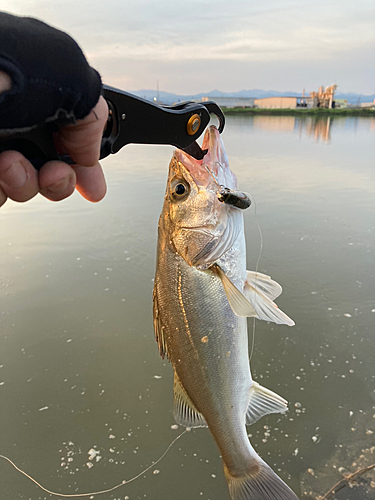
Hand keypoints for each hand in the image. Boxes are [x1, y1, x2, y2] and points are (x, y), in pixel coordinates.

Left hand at [0, 77, 107, 206]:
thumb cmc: (3, 68)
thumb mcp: (69, 76)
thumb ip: (92, 115)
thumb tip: (90, 153)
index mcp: (42, 99)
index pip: (72, 141)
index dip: (86, 166)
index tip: (93, 187)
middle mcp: (18, 121)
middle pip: (51, 169)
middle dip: (59, 180)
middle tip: (52, 175)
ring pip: (24, 186)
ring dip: (25, 184)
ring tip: (10, 165)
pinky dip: (1, 192)